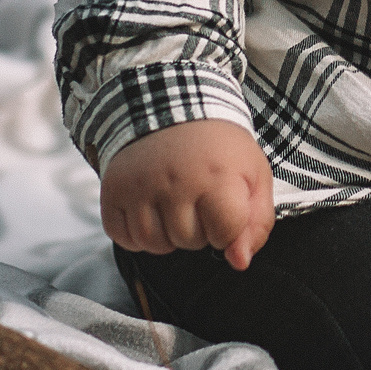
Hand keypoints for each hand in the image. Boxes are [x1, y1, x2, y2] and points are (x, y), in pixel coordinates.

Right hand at [99, 118, 274, 270]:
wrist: (172, 106)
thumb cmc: (218, 147)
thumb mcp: (253, 174)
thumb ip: (257, 222)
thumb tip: (239, 262)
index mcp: (217, 176)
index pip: (225, 235)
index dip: (228, 227)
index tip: (223, 204)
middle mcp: (175, 182)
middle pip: (189, 241)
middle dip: (197, 229)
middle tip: (196, 197)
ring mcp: (141, 187)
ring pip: (155, 244)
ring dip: (167, 234)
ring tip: (173, 204)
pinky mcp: (113, 190)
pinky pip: (123, 237)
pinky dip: (136, 233)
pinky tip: (148, 209)